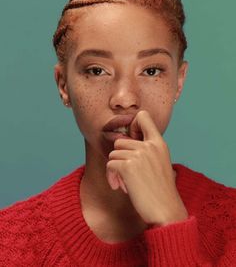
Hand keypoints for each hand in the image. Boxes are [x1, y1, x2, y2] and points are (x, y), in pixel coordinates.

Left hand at [106, 110, 188, 225]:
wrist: (165, 211)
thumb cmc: (160, 190)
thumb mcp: (159, 162)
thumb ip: (146, 150)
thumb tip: (120, 141)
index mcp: (159, 143)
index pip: (142, 116)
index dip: (132, 126)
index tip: (132, 143)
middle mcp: (149, 145)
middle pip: (120, 140)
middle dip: (119, 157)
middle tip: (127, 174)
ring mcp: (139, 155)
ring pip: (113, 154)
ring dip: (115, 170)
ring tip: (125, 183)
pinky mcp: (128, 166)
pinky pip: (110, 165)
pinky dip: (111, 177)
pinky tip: (120, 187)